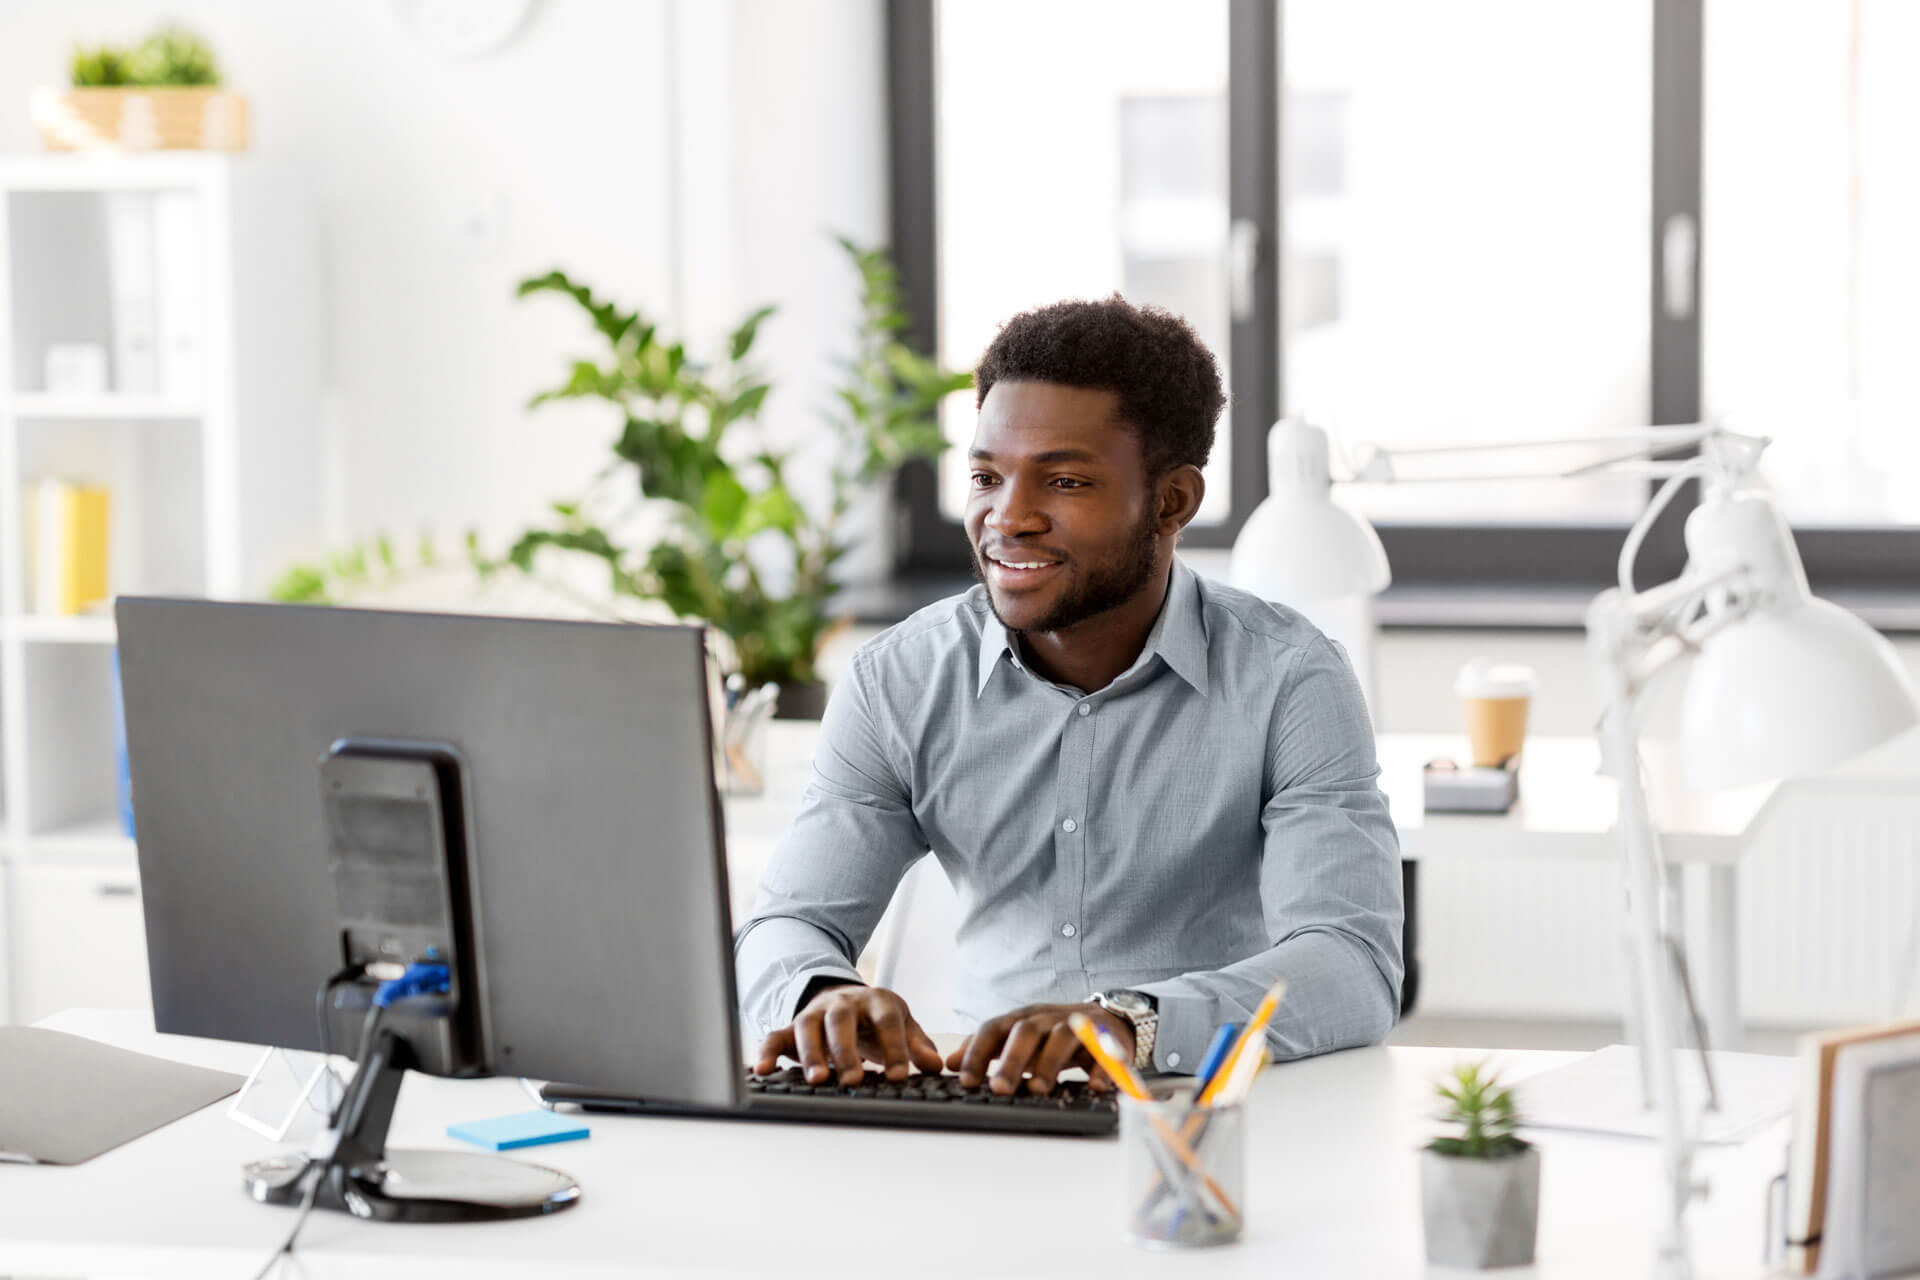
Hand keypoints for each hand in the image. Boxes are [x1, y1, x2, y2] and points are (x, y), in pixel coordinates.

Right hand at [755, 983, 944, 1085]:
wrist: (847, 998)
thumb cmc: (877, 1019)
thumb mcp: (903, 1026)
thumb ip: (917, 1046)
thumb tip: (936, 1066)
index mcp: (876, 1001)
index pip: (887, 1020)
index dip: (894, 1047)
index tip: (900, 1076)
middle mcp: (843, 1003)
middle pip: (842, 1021)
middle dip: (847, 1051)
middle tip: (854, 1080)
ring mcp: (815, 1013)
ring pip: (808, 1027)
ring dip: (811, 1053)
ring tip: (817, 1080)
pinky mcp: (792, 1027)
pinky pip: (776, 1036)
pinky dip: (767, 1052)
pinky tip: (763, 1070)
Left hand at [946, 1002, 1134, 1095]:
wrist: (1108, 1018)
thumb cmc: (1054, 1033)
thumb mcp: (1019, 1036)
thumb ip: (987, 1048)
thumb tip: (951, 1063)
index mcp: (1023, 1018)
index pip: (994, 1029)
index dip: (978, 1052)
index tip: (965, 1081)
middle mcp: (1048, 1017)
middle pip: (1027, 1032)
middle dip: (1012, 1060)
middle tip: (999, 1089)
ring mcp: (1078, 1025)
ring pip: (1063, 1037)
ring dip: (1049, 1063)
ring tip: (1038, 1090)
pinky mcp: (1107, 1038)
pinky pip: (1104, 1050)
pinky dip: (1100, 1068)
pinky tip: (1093, 1087)